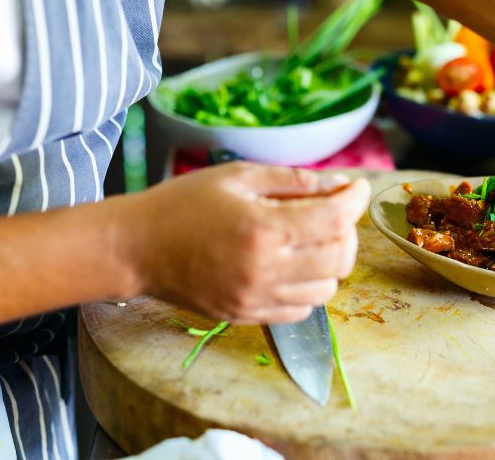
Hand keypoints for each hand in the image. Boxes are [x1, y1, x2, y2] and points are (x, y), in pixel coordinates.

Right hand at [121, 163, 369, 323]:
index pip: (335, 219)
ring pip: (327, 288)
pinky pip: (302, 310)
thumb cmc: (184, 203)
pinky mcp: (247, 316)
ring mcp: (256, 299)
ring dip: (330, 261)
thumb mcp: (239, 177)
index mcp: (263, 228)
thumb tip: (339, 185)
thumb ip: (293, 180)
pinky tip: (292, 264)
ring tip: (310, 239)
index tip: (357, 187)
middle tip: (332, 211)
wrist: (137, 248)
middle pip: (340, 257)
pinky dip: (309, 286)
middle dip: (346, 230)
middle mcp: (265, 269)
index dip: (355, 199)